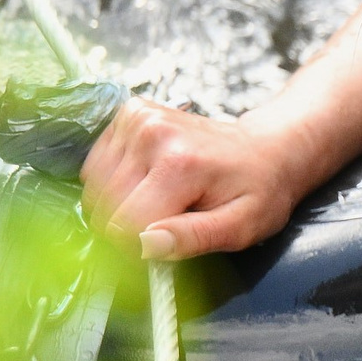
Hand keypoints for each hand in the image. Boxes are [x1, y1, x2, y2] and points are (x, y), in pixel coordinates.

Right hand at [81, 98, 301, 258]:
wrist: (266, 149)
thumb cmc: (257, 191)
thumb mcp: (240, 226)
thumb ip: (192, 238)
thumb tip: (146, 245)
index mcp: (181, 163)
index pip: (125, 226)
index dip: (140, 247)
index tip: (166, 243)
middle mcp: (153, 133)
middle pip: (105, 208)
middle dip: (130, 226)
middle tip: (169, 220)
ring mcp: (138, 118)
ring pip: (95, 189)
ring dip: (120, 203)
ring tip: (162, 197)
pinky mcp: (130, 113)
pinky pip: (95, 166)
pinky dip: (115, 182)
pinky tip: (148, 180)